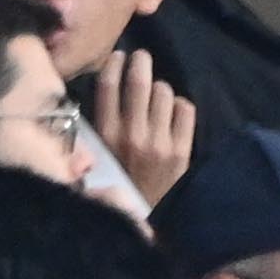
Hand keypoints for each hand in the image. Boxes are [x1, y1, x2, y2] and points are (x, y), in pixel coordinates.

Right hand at [80, 45, 198, 207]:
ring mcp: (159, 143)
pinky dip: (180, 105)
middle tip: (141, 59)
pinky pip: (186, 109)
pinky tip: (173, 114)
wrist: (138, 222)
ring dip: (160, 89)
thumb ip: (96, 128)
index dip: (115, 63)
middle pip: (139, 81)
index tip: (119, 56)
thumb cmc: (112, 186)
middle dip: (141, 62)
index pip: (108, 85)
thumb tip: (103, 89)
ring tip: (156, 98)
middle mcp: (132, 135)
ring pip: (164, 92)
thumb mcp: (93, 157)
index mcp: (104, 136)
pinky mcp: (181, 151)